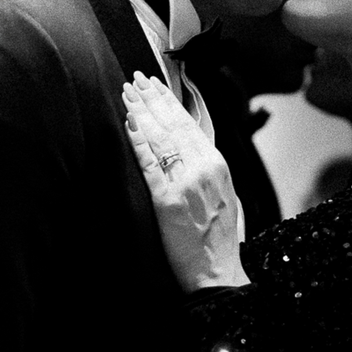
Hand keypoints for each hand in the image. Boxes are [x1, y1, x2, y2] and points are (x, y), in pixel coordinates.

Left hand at [123, 72, 247, 291]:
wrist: (217, 272)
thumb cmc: (219, 240)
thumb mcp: (224, 196)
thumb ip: (208, 170)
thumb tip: (191, 149)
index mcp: (218, 165)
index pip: (190, 124)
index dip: (169, 102)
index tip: (154, 85)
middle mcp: (205, 169)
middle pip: (174, 125)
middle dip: (152, 99)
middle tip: (134, 79)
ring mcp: (187, 184)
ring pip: (161, 139)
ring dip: (141, 113)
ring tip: (127, 94)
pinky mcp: (168, 201)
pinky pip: (150, 165)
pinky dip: (138, 142)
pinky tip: (128, 125)